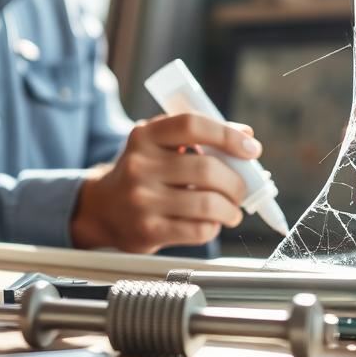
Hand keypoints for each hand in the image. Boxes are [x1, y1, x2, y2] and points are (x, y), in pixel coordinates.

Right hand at [71, 114, 263, 252]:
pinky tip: (210, 223)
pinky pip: (198, 230)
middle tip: (242, 190)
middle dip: (236, 182)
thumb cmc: (145, 174)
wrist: (104, 209)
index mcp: (145, 136)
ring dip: (230, 209)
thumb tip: (247, 137)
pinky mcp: (148, 230)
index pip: (191, 125)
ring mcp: (142, 200)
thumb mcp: (161, 146)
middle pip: (207, 169)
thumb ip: (201, 137)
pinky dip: (213, 227)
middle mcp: (139, 165)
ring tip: (230, 210)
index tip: (251, 149)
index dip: (227, 135)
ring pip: (207, 204)